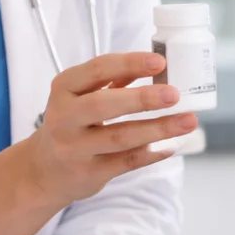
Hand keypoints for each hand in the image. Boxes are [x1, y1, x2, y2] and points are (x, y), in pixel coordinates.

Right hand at [25, 51, 196, 206]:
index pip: (97, 70)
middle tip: (174, 94)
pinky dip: (152, 153)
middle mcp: (64, 118)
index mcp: (63, 89)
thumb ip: (114, 80)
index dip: (130, 63)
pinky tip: (172, 146)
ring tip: (188, 121)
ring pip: (120, 138)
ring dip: (158, 129)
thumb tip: (158, 66)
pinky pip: (126, 162)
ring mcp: (75, 148)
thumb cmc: (74, 122)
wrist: (45, 169)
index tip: (160, 61)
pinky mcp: (88, 173)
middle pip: (104, 105)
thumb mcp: (81, 95)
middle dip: (143, 99)